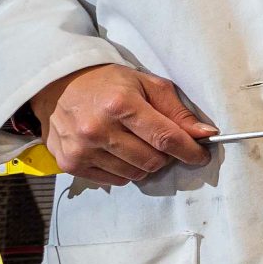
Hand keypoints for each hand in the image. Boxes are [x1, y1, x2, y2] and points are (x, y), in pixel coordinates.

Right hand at [30, 65, 214, 186]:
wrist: (58, 85)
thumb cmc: (108, 83)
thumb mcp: (146, 84)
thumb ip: (176, 110)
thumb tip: (204, 134)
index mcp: (120, 104)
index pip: (165, 138)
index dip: (189, 150)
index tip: (201, 155)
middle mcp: (98, 129)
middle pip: (152, 161)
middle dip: (165, 155)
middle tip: (160, 141)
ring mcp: (82, 149)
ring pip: (135, 174)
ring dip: (144, 163)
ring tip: (135, 142)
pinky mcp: (70, 163)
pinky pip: (114, 180)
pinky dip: (123, 170)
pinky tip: (116, 150)